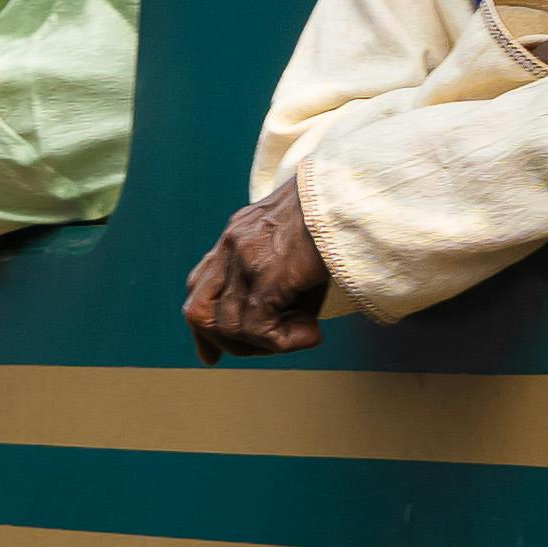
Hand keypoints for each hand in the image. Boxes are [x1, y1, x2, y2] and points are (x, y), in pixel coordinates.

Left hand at [182, 182, 332, 360]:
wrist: (349, 192)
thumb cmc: (333, 218)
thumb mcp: (295, 245)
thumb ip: (277, 279)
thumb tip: (282, 331)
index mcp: (236, 234)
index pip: (198, 284)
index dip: (203, 325)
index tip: (213, 354)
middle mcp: (232, 245)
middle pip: (199, 310)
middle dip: (225, 341)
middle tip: (267, 346)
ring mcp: (245, 260)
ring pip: (231, 327)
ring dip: (265, 344)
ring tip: (305, 331)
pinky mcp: (267, 274)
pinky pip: (259, 329)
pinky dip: (284, 342)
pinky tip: (313, 333)